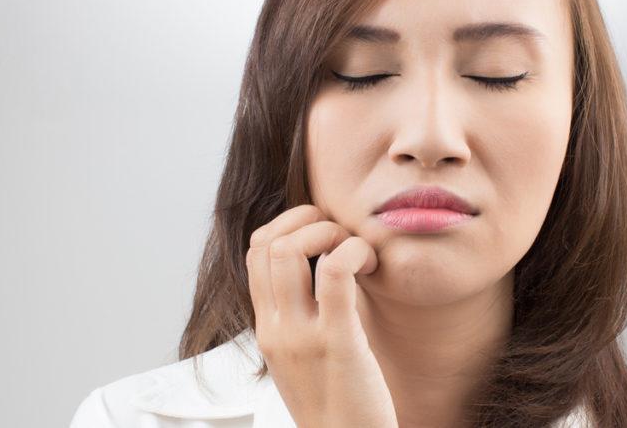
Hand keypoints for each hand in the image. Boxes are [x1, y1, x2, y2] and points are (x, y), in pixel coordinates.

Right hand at [246, 204, 397, 427]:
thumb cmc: (338, 405)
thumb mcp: (304, 357)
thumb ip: (302, 317)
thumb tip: (319, 272)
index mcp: (267, 329)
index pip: (254, 252)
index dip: (287, 226)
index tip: (322, 231)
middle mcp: (276, 329)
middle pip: (267, 243)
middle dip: (308, 221)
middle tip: (341, 235)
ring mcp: (302, 335)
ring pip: (289, 250)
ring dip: (329, 232)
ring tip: (356, 250)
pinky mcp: (337, 342)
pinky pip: (335, 272)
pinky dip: (355, 251)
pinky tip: (372, 264)